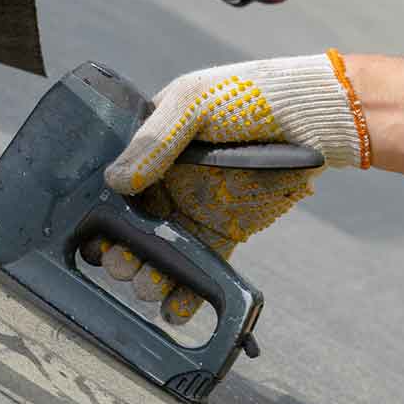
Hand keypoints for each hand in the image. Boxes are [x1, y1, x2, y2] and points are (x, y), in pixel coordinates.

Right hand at [94, 52, 369, 322]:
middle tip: (122, 265)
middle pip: (132, 227)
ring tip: (147, 288)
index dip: (101, 213)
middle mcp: (166, 182)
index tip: (94, 235)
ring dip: (150, 276)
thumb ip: (154, 140)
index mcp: (151, 147)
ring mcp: (193, 209)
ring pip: (162, 252)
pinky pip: (201, 267)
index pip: (115, 186)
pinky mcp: (224, 232)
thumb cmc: (247, 94)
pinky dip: (186, 292)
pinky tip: (174, 309)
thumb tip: (114, 182)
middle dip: (122, 252)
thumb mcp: (193, 102)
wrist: (309, 115)